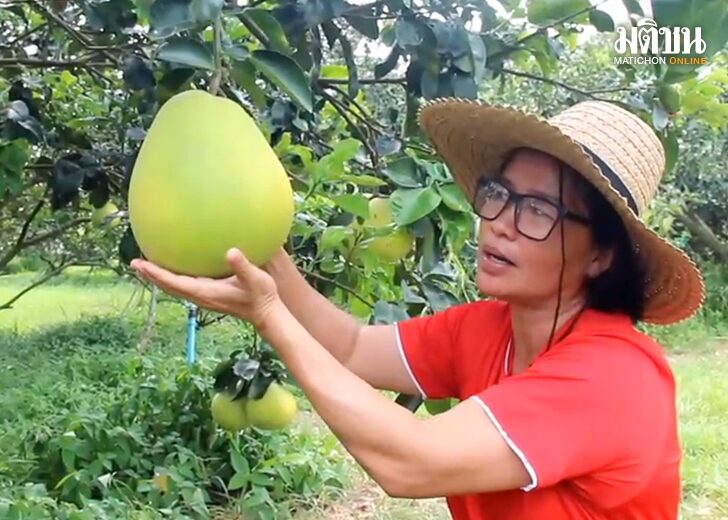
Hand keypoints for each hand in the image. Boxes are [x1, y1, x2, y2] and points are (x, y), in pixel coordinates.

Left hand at [131, 248, 280, 328]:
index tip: (140, 264)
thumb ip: (243, 267)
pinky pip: (185, 286)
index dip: (156, 274)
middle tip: (135, 263)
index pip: (174, 283)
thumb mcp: (255, 280)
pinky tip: (177, 266)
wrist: (267, 314)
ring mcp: (205, 298)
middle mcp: (201, 296)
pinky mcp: (210, 296)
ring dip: (161, 278)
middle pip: (169, 287)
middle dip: (152, 275)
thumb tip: (231, 252)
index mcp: (206, 292)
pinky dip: (174, 278)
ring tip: (148, 266)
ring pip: (176, 288)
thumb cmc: (262, 297)